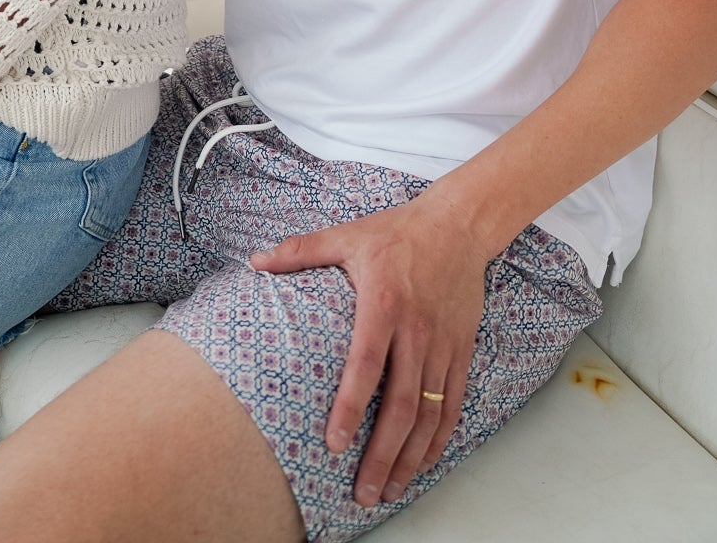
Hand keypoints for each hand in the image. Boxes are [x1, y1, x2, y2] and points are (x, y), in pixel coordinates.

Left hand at [250, 190, 487, 508]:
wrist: (457, 225)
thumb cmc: (397, 232)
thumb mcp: (346, 235)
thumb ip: (301, 251)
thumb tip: (255, 261)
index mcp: (383, 303)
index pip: (366, 364)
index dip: (351, 406)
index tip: (335, 443)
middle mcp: (416, 330)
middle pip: (402, 404)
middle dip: (383, 453)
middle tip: (363, 491)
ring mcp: (442, 345)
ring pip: (430, 413)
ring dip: (411, 457)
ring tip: (389, 489)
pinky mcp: (461, 351)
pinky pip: (453, 403)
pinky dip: (440, 438)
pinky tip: (424, 462)